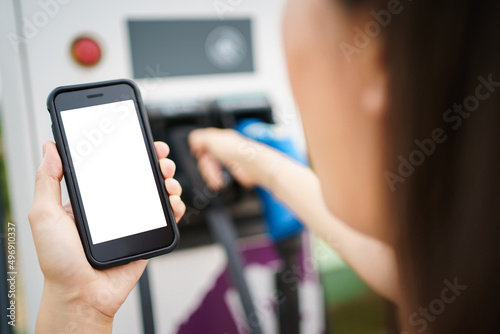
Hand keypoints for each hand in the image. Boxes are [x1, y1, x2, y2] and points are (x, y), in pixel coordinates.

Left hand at [29, 141, 184, 332]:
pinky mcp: (146, 236)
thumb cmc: (59, 261)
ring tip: (167, 181)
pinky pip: (166, 218)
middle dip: (155, 162)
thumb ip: (47, 180)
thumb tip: (49, 148)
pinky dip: (175, 206)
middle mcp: (113, 207)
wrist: (82, 295)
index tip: (137, 139)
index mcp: (91, 199)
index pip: (112, 166)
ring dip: (168, 181)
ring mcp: (132, 221)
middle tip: (160, 158)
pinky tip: (173, 202)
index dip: (127, 150)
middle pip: (140, 176)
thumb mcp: (44, 215)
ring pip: (157, 193)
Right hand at [188, 128, 271, 189]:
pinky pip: (217, 176)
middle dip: (205, 166)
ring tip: (216, 179)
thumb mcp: (212, 139)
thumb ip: (198, 138)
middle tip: (211, 167)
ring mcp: (228, 160)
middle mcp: (224, 148)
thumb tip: (194, 144)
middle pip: (204, 158)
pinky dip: (215, 180)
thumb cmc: (237, 151)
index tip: (199, 153)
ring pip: (210, 168)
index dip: (198, 150)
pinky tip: (219, 182)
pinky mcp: (232, 172)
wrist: (255, 166)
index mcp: (220, 137)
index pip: (202, 142)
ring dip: (210, 175)